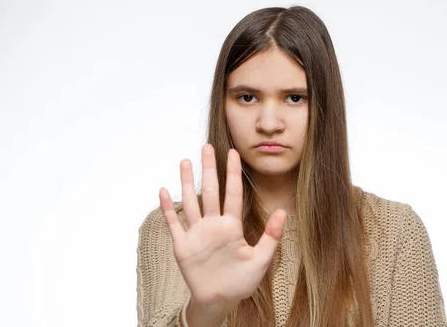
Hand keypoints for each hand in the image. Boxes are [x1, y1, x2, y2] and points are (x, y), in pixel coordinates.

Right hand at [159, 144, 286, 312]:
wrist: (219, 300)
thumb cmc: (241, 282)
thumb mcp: (261, 260)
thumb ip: (271, 236)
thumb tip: (282, 211)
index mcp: (232, 226)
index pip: (232, 194)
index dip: (233, 174)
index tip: (234, 153)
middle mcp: (213, 225)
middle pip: (210, 191)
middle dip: (209, 169)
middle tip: (207, 146)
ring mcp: (197, 233)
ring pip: (191, 202)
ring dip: (187, 182)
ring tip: (186, 161)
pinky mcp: (182, 245)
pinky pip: (174, 223)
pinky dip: (168, 208)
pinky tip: (164, 191)